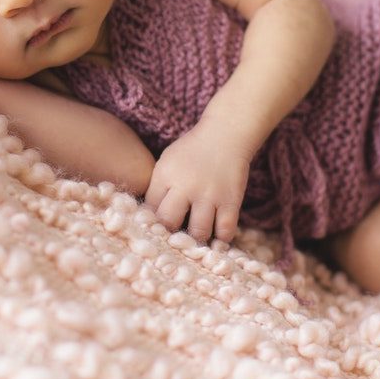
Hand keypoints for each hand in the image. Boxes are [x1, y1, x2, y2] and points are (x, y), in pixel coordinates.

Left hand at [143, 121, 252, 245]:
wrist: (225, 134)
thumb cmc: (192, 151)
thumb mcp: (167, 162)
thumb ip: (158, 188)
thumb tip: (148, 219)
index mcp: (165, 175)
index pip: (150, 209)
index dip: (151, 223)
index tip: (154, 231)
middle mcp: (186, 185)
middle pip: (169, 223)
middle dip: (169, 235)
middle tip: (173, 241)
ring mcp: (209, 194)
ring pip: (198, 232)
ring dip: (196, 241)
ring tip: (194, 244)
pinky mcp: (231, 200)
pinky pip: (225, 230)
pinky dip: (221, 239)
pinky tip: (216, 239)